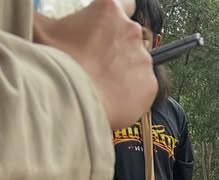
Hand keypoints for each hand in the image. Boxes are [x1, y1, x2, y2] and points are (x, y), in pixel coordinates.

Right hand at [34, 0, 155, 129]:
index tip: (109, 28)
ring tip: (102, 84)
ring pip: (136, 64)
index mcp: (109, 9)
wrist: (69, 98)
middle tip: (97, 63)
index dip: (117, 17)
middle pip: (129, 38)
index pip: (126, 3)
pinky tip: (112, 97)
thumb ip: (46, 20)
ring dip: (123, 72)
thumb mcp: (41, 28)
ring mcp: (143, 60)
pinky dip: (131, 93)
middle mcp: (131, 31)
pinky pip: (143, 88)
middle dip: (116, 49)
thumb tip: (36, 18)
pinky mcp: (150, 86)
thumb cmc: (55, 59)